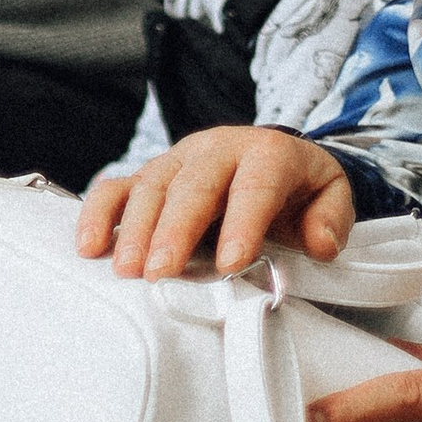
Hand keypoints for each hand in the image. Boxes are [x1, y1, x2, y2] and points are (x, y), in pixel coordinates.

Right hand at [77, 127, 353, 278]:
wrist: (271, 160)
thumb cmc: (298, 189)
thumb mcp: (330, 195)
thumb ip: (332, 218)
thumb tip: (321, 244)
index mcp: (268, 153)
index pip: (256, 184)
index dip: (243, 222)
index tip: (230, 263)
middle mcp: (218, 149)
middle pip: (193, 185)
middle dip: (175, 229)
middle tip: (162, 272)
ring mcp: (178, 160)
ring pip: (151, 185)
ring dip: (135, 228)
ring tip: (127, 270)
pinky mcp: (150, 174)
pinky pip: (117, 187)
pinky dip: (98, 213)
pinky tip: (89, 246)